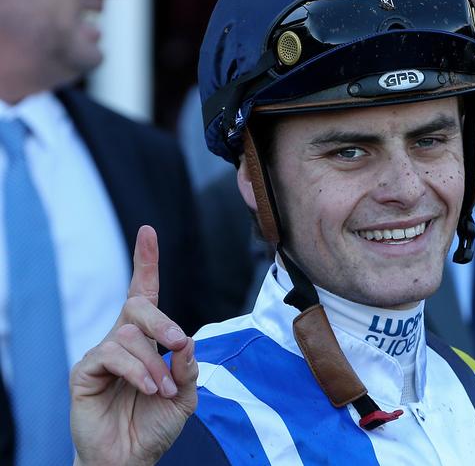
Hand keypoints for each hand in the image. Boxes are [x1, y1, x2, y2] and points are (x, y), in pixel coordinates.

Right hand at [70, 226, 197, 465]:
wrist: (130, 459)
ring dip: (153, 362)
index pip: (143, 293)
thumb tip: (186, 339)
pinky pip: (111, 354)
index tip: (147, 232)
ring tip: (162, 390)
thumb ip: (188, 367)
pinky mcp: (84, 371)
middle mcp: (122, 340)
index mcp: (146, 340)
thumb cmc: (156, 425)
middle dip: (162, 321)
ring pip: (128, 334)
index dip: (145, 263)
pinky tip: (149, 389)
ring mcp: (101, 354)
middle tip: (178, 344)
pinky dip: (137, 371)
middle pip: (137, 306)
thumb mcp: (186, 395)